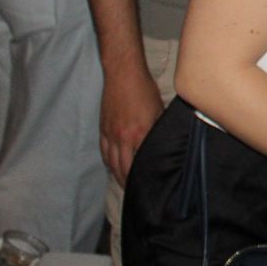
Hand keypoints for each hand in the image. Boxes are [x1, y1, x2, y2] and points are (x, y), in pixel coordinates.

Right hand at [99, 65, 165, 185]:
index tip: (150, 185)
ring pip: (111, 163)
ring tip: (125, 184)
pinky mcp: (103, 129)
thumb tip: (163, 144)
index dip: (144, 176)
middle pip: (123, 168)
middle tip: (136, 191)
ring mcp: (110, 134)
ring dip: (117, 175)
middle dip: (129, 182)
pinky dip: (108, 162)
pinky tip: (113, 167)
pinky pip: (104, 152)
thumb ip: (158, 130)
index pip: (141, 163)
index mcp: (140, 134)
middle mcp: (123, 137)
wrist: (123, 74)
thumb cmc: (145, 90)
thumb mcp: (159, 110)